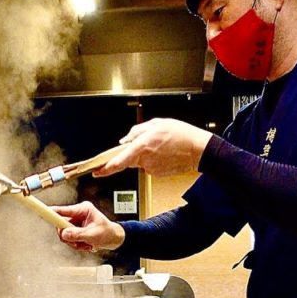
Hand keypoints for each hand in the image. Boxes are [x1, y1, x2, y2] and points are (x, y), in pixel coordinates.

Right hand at [51, 201, 125, 250]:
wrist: (114, 239)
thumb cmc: (107, 233)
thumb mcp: (93, 235)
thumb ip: (77, 234)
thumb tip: (64, 234)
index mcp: (83, 209)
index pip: (64, 210)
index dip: (52, 212)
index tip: (43, 212)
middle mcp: (78, 214)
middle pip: (61, 225)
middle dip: (68, 237)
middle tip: (78, 243)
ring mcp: (76, 221)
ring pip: (65, 233)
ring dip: (73, 242)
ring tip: (85, 244)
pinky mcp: (75, 229)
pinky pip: (69, 238)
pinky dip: (75, 244)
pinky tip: (85, 245)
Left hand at [95, 118, 212, 176]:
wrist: (199, 150)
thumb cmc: (181, 134)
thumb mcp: (157, 124)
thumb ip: (137, 131)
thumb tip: (124, 140)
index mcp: (142, 146)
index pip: (119, 161)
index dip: (106, 168)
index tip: (97, 171)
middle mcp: (145, 160)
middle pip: (129, 159)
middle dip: (133, 153)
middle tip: (150, 144)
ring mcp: (151, 168)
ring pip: (140, 162)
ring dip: (146, 154)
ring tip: (162, 146)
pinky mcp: (158, 173)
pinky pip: (149, 166)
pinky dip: (154, 160)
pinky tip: (165, 153)